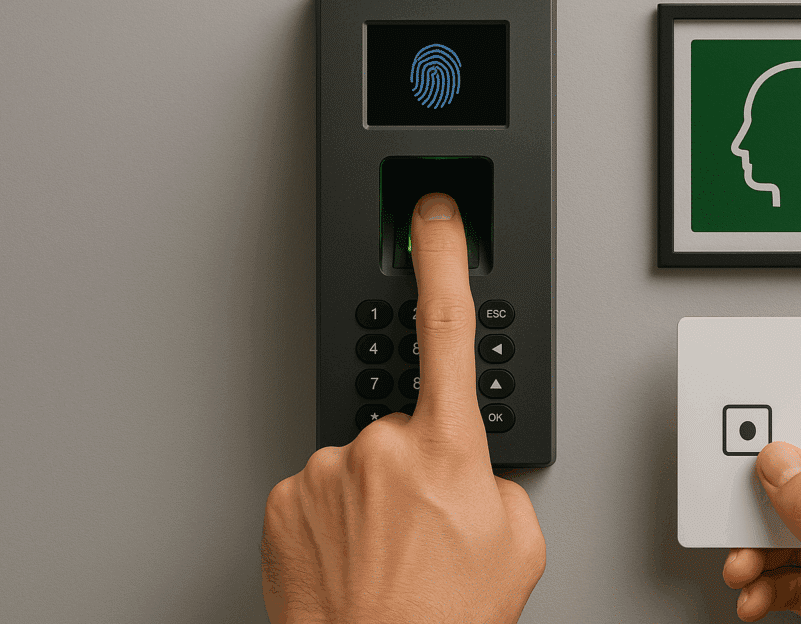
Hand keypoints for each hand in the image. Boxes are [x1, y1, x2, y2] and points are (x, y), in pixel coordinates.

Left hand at [261, 193, 545, 623]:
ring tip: (387, 551)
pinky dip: (336, 514)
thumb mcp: (516, 544)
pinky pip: (319, 487)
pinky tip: (351, 553)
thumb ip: (497, 482)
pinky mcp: (284, 497)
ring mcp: (327, 470)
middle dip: (416, 461)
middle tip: (421, 524)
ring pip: (359, 460)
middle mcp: (382, 447)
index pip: (447, 328)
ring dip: (374, 495)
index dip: (442, 259)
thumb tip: (472, 472)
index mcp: (448, 447)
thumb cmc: (444, 617)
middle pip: (404, 423)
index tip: (433, 217)